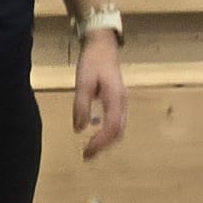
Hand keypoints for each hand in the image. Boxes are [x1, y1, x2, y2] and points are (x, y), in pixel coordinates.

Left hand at [71, 32, 126, 159]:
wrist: (104, 47)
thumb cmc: (93, 63)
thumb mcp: (83, 83)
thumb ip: (81, 106)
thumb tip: (80, 128)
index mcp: (115, 99)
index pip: (111, 127)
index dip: (99, 142)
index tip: (86, 152)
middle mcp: (122, 103)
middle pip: (118, 131)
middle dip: (104, 146)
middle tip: (87, 155)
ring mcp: (122, 102)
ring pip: (119, 128)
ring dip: (107, 141)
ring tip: (91, 148)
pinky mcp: (118, 101)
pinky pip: (117, 122)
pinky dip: (108, 132)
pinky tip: (96, 133)